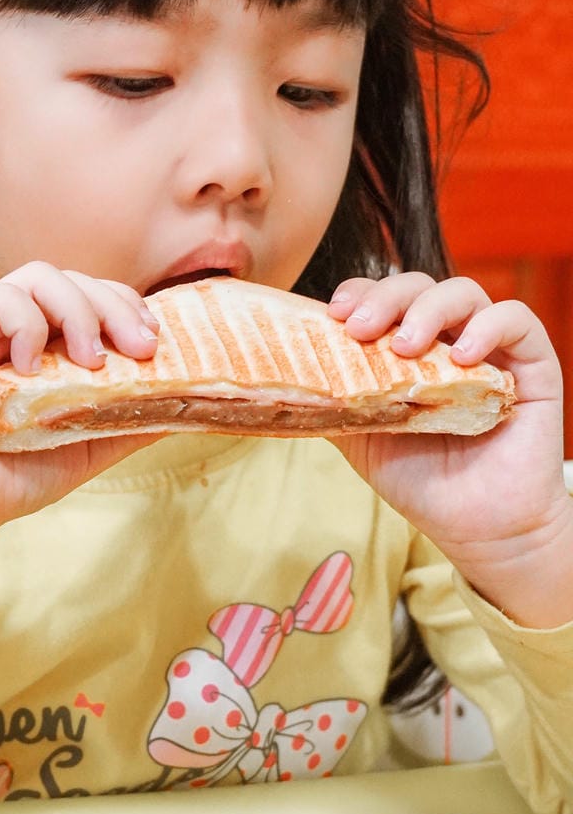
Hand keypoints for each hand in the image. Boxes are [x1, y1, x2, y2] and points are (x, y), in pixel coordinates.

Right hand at [0, 263, 163, 609]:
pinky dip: (27, 326)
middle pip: (73, 279)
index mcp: (47, 345)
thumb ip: (131, 419)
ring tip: (90, 361)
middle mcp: (16, 329)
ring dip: (77, 311)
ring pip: (38, 277)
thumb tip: (190, 400)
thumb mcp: (89, 445)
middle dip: (114, 304)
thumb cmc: (12, 478)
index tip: (152, 341)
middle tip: (137, 347)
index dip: (126, 305)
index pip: (92, 296)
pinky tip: (33, 368)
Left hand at [328, 272, 572, 624]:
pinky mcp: (532, 364)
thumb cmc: (420, 480)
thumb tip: (280, 376)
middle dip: (385, 298)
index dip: (360, 293)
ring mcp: (491, 348)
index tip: (335, 313)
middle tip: (362, 329)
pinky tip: (463, 356)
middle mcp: (447, 339)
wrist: (476, 527)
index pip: (383, 298)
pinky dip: (487, 327)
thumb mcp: (360, 436)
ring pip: (463, 293)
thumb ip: (330, 399)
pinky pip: (516, 320)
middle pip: (417, 286)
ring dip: (427, 310)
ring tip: (406, 347)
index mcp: (406, 348)